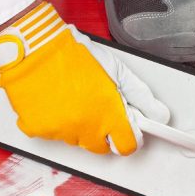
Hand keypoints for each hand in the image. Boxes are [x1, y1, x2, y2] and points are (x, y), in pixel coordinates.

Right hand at [0, 2, 169, 154]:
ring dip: (77, 125)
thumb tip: (159, 114)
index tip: (128, 129)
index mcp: (107, 114)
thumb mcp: (116, 69)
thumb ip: (140, 96)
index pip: (127, 145)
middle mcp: (85, 127)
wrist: (35, 49)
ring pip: (75, 139)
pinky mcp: (38, 130)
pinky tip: (53, 102)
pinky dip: (53, 122)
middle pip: (100, 147)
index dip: (129, 137)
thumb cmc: (72, 54)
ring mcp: (60, 131)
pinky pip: (52, 134)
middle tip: (96, 107)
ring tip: (71, 98)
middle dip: (102, 131)